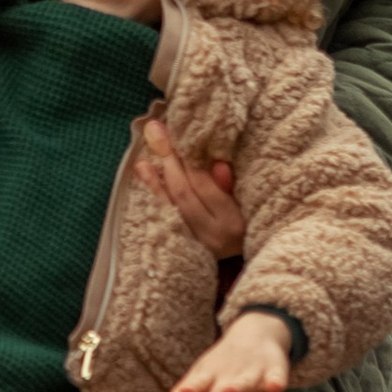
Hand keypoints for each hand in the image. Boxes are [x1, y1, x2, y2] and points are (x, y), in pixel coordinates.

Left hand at [139, 126, 244, 256]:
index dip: (191, 161)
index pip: (206, 187)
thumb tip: (218, 165)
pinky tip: (143, 172)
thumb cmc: (248, 220)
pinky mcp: (179, 247)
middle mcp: (211, 235)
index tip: (181, 135)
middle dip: (169, 161)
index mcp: (232, 221)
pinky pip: (160, 217)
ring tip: (144, 152)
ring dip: (154, 177)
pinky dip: (152, 193)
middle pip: (184, 194)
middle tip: (156, 131)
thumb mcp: (248, 201)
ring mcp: (193, 243)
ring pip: (168, 207)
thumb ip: (232, 185)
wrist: (243, 260)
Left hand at [160, 312, 293, 391]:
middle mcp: (229, 374)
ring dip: (238, 387)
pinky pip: (276, 375)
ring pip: (245, 381)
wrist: (255, 332)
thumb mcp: (201, 378)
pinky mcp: (274, 368)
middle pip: (220, 390)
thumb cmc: (222, 365)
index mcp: (209, 377)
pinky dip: (275, 381)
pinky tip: (275, 388)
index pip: (196, 385)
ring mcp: (251, 371)